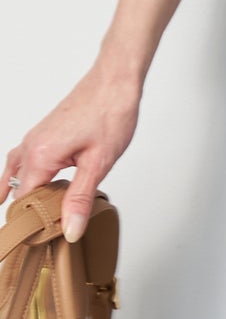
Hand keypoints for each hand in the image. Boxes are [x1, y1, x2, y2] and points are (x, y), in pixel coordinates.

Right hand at [4, 61, 142, 241]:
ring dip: (25, 195)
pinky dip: (21, 176)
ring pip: (17, 175)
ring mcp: (36, 137)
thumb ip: (80, 199)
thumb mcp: (99, 163)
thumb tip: (69, 230)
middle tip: (48, 232)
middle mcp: (31, 146)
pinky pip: (23, 159)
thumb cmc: (111, 112)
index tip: (48, 239)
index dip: (36, 224)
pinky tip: (25, 186)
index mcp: (40, 156)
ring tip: (33, 218)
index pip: (25, 204)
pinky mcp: (44, 132)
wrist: (116, 79)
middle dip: (31, 213)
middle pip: (20, 192)